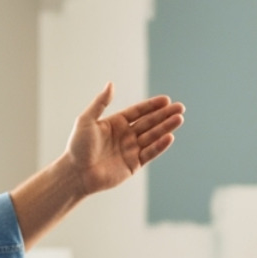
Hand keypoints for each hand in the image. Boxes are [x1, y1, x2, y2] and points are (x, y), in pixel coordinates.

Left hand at [63, 84, 183, 194]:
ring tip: (179, 119)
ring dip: (166, 128)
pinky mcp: (133, 164)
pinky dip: (159, 146)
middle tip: (180, 107)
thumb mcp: (86, 120)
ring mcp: (131, 150)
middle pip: (149, 123)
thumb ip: (100, 103)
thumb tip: (111, 84)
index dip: (152, 106)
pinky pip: (149, 153)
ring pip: (152, 136)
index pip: (138, 112)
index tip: (166, 100)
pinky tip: (169, 137)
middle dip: (164, 115)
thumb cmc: (77, 147)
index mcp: (116, 123)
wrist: (76, 174)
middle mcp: (125, 135)